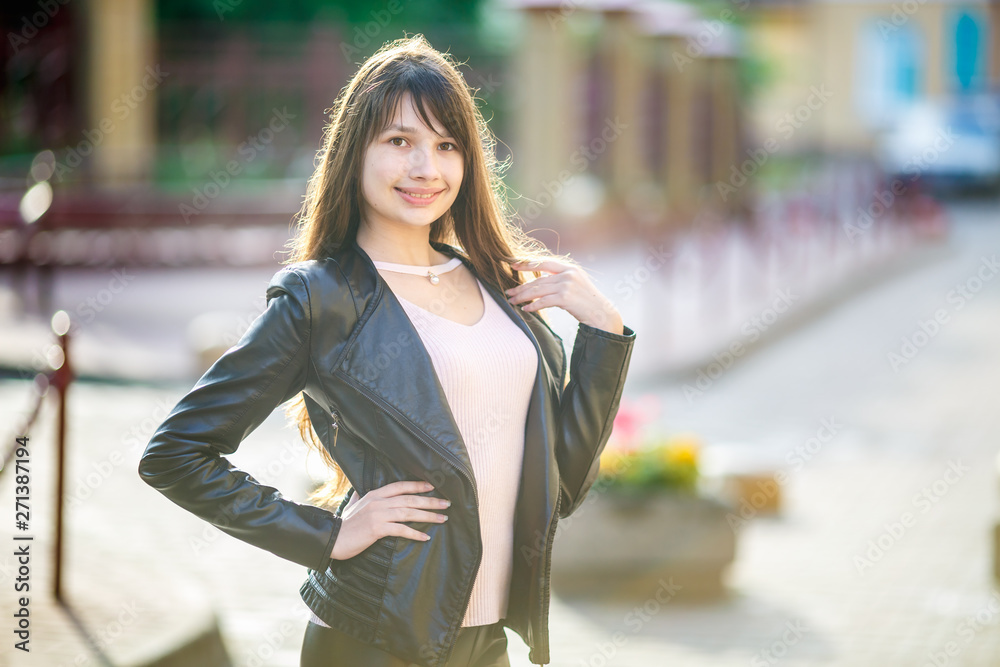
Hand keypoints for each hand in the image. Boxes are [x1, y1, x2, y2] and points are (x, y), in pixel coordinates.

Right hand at [331, 480, 450, 560]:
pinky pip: (401, 529)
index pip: (400, 486)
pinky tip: (425, 537)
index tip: (433, 487)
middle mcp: (378, 501)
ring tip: (443, 519)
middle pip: (409, 499)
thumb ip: (359, 497)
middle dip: (430, 501)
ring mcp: (378, 514)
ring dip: (428, 516)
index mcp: (374, 494)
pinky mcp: (377, 529)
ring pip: (408, 512)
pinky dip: (414, 533)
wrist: (332, 538)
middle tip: (447, 503)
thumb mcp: (353, 505)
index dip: (417, 485)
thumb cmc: (344, 525)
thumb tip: (360, 490)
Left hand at [506, 259, 624, 334]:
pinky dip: (533, 306)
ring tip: (512, 301)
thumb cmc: (587, 301)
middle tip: (509, 292)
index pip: (544, 263)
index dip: (527, 263)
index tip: (514, 265)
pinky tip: (525, 309)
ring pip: (538, 290)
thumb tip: (540, 280)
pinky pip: (543, 301)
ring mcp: (567, 285)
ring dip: (523, 296)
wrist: (602, 313)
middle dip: (521, 287)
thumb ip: (560, 279)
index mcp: (570, 268)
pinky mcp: (565, 298)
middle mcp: (568, 274)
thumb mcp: (576, 284)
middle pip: (538, 279)